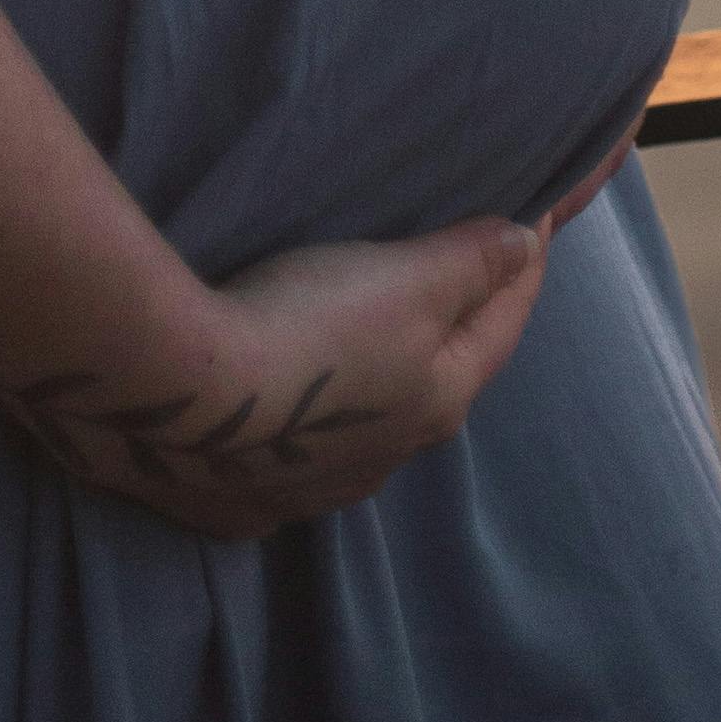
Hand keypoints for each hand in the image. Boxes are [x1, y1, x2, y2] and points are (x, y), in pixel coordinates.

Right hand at [0, 219, 548, 543]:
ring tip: (363, 344)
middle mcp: (385, 460)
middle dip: (454, 333)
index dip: (523, 266)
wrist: (183, 403)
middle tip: (457, 278)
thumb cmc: (307, 327)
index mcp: (437, 402)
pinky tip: (284, 419)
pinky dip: (307, 431)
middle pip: (438, 383)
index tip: (537, 217)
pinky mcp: (242, 504)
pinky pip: (293, 462)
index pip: (503, 324)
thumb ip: (466, 262)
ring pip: (366, 430)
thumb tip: (526, 247)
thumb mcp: (402, 279)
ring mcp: (311, 490)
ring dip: (379, 388)